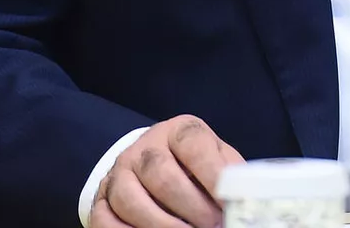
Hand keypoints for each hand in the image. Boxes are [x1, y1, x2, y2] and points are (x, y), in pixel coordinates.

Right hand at [93, 115, 244, 227]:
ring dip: (162, 225)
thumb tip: (247, 198)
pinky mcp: (102, 198)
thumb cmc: (193, 165)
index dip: (213, 174)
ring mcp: (119, 172)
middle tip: (213, 226)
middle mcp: (144, 147)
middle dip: (191, 207)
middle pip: (162, 175)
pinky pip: (106, 220)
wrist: (152, 162)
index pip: (194, 145)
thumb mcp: (216, 159)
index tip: (229, 202)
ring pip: (132, 200)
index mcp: (178, 131)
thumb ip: (228, 173)